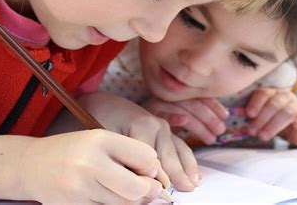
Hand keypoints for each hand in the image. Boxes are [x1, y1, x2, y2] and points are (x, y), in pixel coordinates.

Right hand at [0, 131, 163, 202]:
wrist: (31, 165)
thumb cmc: (72, 151)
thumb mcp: (99, 140)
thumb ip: (129, 154)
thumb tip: (156, 181)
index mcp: (100, 140)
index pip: (146, 157)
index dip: (151, 166)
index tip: (144, 168)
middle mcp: (90, 163)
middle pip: (138, 189)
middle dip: (148, 191)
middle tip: (146, 188)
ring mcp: (80, 189)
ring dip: (131, 201)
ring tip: (120, 189)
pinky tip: (104, 196)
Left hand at [79, 92, 199, 190]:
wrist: (104, 103)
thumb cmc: (101, 119)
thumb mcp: (106, 136)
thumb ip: (122, 155)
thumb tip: (135, 177)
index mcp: (145, 125)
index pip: (151, 158)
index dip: (152, 177)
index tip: (156, 191)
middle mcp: (159, 126)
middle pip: (169, 157)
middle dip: (175, 175)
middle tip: (182, 192)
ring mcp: (165, 128)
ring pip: (179, 153)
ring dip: (187, 169)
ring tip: (192, 185)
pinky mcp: (167, 132)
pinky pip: (181, 148)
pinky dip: (188, 162)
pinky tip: (194, 175)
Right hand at [143, 97, 228, 144]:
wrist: (120, 115)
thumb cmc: (153, 123)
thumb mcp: (175, 119)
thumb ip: (194, 119)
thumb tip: (221, 124)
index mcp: (176, 94)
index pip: (198, 96)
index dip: (214, 105)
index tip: (225, 116)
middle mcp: (168, 96)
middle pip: (193, 103)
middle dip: (209, 118)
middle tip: (220, 132)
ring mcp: (157, 104)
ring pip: (182, 109)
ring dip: (198, 123)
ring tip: (211, 138)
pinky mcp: (146, 113)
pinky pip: (162, 113)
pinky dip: (174, 116)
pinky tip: (183, 122)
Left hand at [245, 87, 296, 144]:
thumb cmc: (276, 121)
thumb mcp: (264, 118)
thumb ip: (254, 118)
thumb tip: (238, 124)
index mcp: (271, 93)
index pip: (262, 94)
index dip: (255, 103)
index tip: (249, 114)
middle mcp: (284, 96)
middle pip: (273, 104)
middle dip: (261, 119)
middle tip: (252, 131)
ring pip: (286, 112)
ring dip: (273, 125)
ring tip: (263, 136)